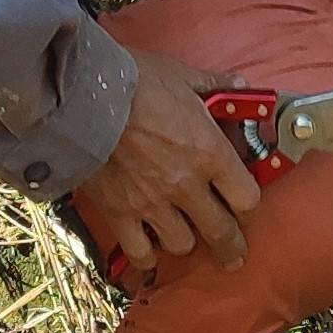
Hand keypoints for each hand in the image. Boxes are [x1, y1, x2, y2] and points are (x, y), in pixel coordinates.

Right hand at [68, 51, 262, 275]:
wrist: (83, 97)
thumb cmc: (135, 82)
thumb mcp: (182, 75)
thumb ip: (214, 85)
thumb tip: (239, 84)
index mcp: (209, 153)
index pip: (247, 197)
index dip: (249, 204)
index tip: (244, 203)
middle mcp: (186, 185)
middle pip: (221, 232)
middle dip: (231, 247)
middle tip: (233, 254)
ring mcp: (152, 203)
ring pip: (182, 245)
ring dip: (185, 242)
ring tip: (182, 237)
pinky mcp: (119, 212)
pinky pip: (139, 252)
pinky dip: (145, 256)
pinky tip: (148, 252)